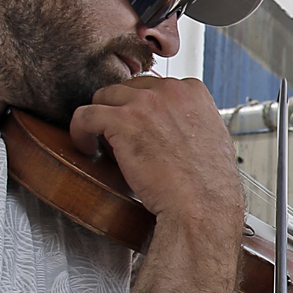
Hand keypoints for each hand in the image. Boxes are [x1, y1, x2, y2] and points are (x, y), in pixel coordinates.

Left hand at [68, 76, 243, 229]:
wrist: (202, 206)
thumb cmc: (208, 184)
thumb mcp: (212, 137)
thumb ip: (189, 119)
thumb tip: (167, 122)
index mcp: (193, 91)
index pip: (153, 85)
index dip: (142, 107)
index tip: (138, 126)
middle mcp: (170, 90)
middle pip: (126, 88)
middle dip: (120, 111)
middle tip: (119, 137)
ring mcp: (146, 102)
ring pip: (103, 96)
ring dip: (100, 119)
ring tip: (101, 143)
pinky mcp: (123, 120)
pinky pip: (85, 115)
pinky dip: (80, 131)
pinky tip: (87, 146)